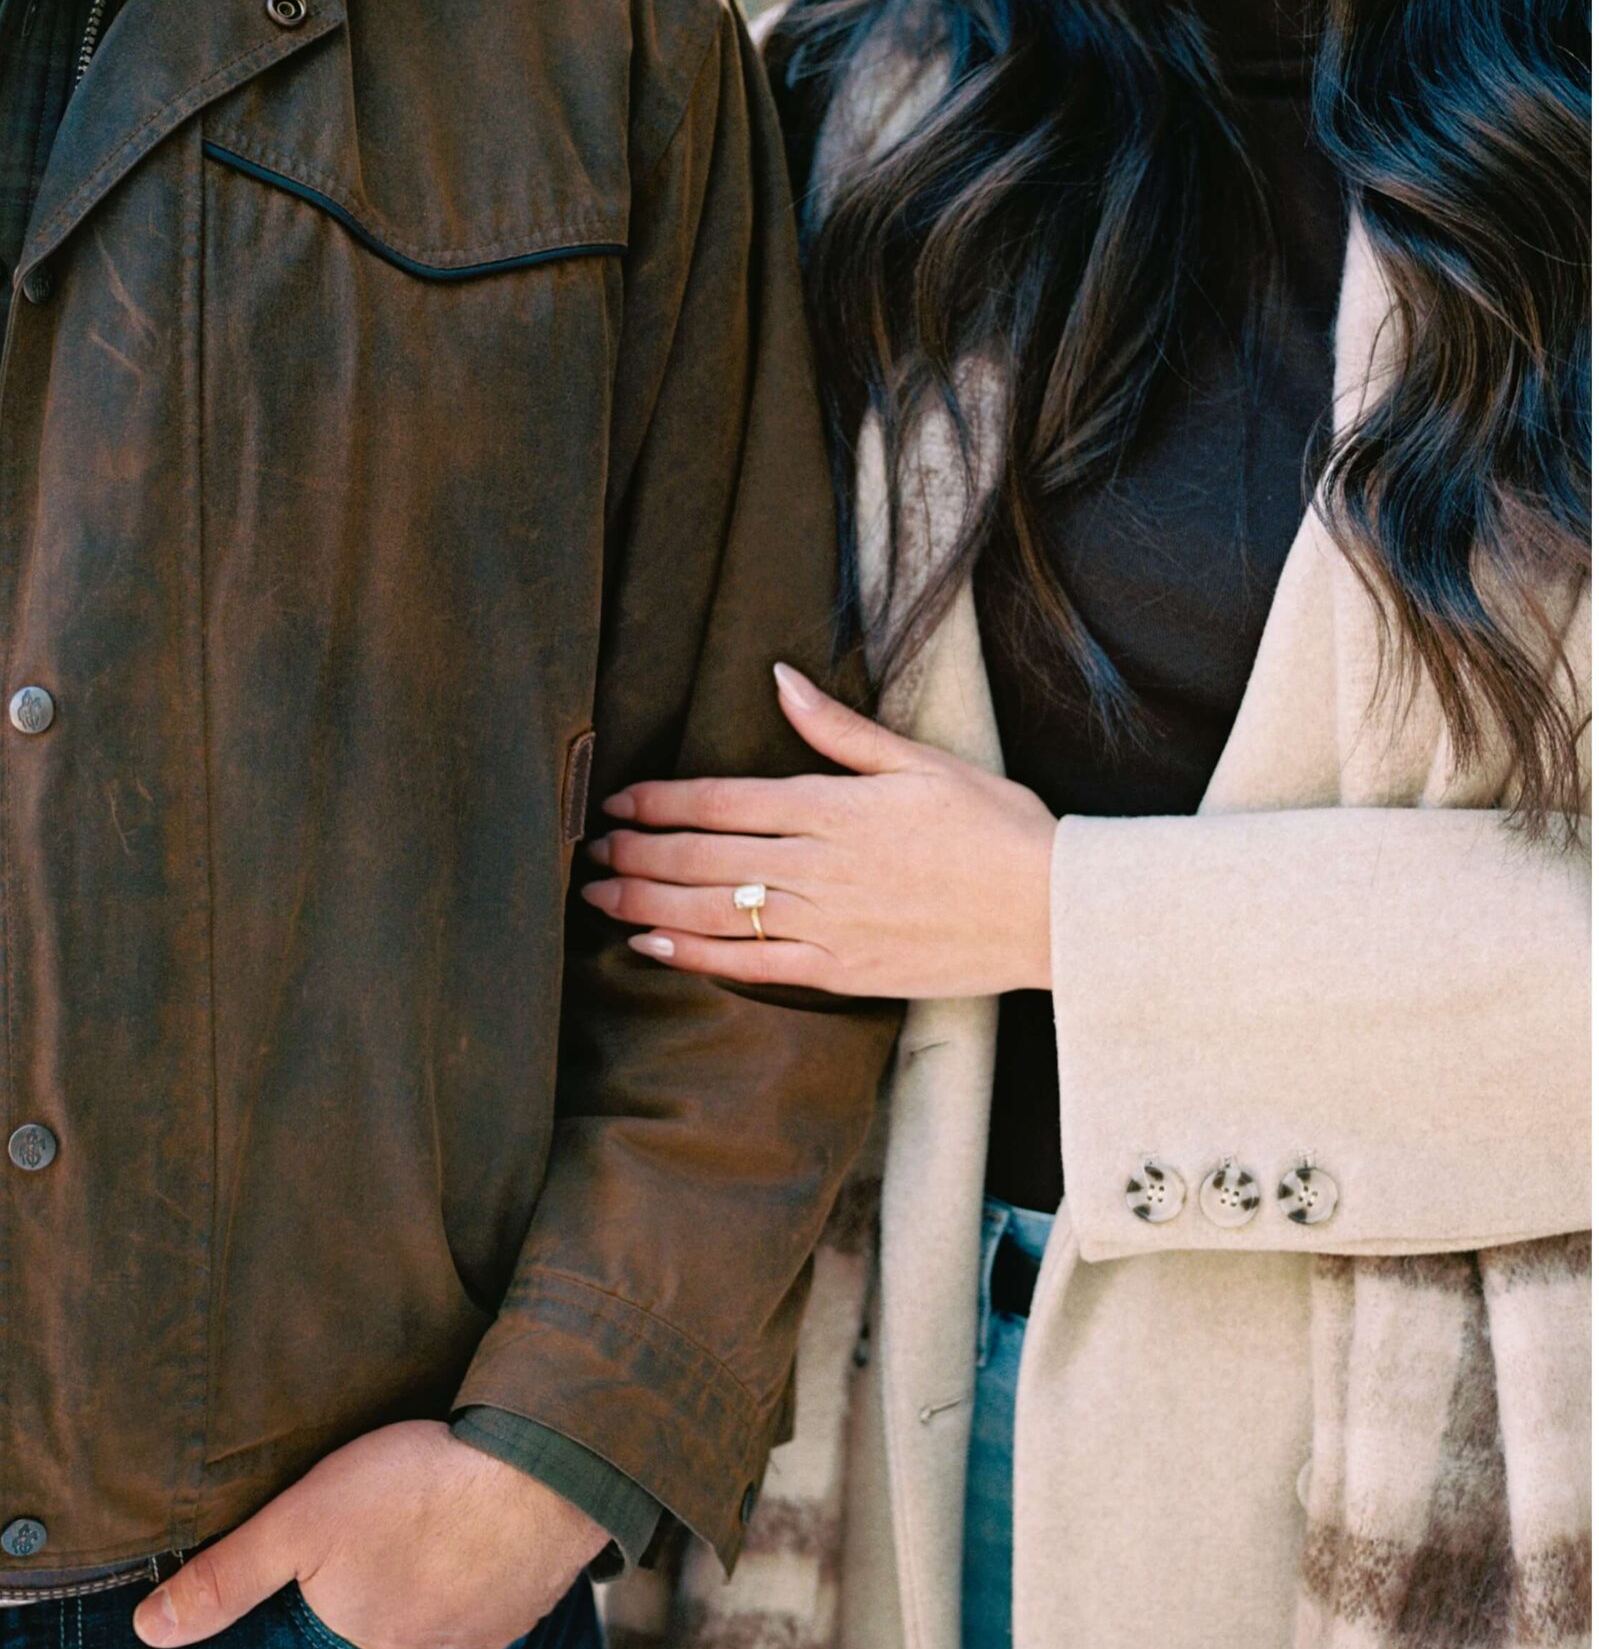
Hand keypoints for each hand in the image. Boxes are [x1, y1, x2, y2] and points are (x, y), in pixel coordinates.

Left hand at [131, 1420, 606, 1648]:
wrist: (540, 1467)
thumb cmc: (414, 1486)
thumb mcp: (301, 1520)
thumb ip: (228, 1578)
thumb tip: (146, 1635)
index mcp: (361, 1645)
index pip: (324, 1626)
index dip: (324, 1583)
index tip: (336, 1544)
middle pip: (382, 1622)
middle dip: (378, 1583)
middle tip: (384, 1525)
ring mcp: (483, 1638)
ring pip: (437, 1613)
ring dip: (431, 1580)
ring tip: (427, 1524)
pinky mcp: (529, 1608)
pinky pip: (490, 1601)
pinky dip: (478, 1573)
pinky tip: (475, 1530)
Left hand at [581, 662, 1058, 1000]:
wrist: (1055, 911)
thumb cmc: (996, 827)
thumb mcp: (920, 761)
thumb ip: (839, 729)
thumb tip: (781, 679)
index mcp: (835, 807)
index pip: (724, 800)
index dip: (661, 800)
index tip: (619, 798)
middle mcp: (819, 866)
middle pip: (705, 856)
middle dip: (639, 850)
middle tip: (592, 847)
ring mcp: (826, 923)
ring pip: (715, 910)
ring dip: (648, 900)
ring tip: (599, 893)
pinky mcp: (840, 970)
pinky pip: (751, 964)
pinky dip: (695, 953)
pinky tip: (652, 944)